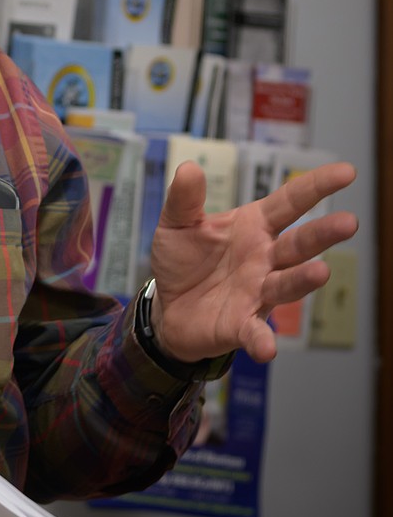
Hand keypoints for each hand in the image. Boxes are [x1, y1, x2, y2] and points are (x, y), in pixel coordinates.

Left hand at [149, 159, 357, 364]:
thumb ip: (184, 199)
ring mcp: (258, 292)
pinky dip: (262, 340)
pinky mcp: (241, 324)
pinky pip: (255, 332)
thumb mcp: (176, 224)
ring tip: (321, 271)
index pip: (290, 202)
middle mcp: (265, 258)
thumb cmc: (182, 261)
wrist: (168, 307)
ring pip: (287, 284)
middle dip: (323, 233)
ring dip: (304, 279)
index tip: (347, 172)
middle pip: (299, 243)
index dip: (317, 186)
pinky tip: (267, 348)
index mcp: (253, 226)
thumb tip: (187, 167)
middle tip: (348, 222)